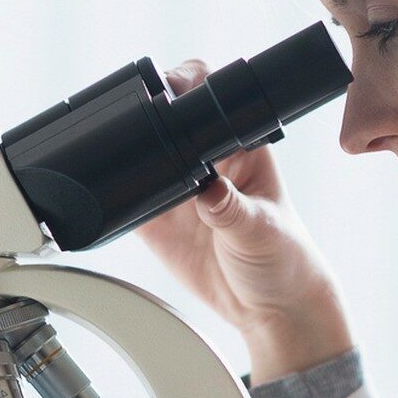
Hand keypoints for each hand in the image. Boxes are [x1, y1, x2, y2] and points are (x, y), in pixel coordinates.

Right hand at [134, 61, 354, 382]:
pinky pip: (125, 199)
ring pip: (140, 155)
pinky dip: (112, 197)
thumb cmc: (285, 260)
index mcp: (240, 147)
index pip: (208, 98)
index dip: (184, 86)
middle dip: (145, 113)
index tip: (166, 93)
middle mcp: (205, 161)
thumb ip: (233, 209)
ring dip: (126, 154)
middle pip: (165, 118)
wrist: (270, 311)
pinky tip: (114, 201)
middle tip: (138, 132)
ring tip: (125, 167)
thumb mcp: (261, 230)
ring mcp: (178, 189)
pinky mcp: (156, 221)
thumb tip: (207, 188)